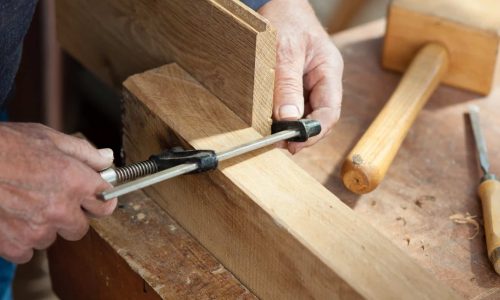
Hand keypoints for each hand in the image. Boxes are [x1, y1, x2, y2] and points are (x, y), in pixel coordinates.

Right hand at [0, 123, 116, 262]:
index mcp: (75, 182)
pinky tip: (11, 219)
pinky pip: (26, 252)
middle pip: (80, 228)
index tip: (94, 198)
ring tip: (24, 205)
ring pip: (50, 238)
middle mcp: (60, 209)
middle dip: (70, 217)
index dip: (100, 200)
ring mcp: (36, 230)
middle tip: (52, 201)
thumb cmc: (6, 146)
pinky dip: (19, 240)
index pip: (105, 204)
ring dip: (42, 227)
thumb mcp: (50, 138)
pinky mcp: (13, 244)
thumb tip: (106, 159)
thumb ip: (84, 153)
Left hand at [259, 0, 342, 152]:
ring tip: (269, 133)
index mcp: (329, 71)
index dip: (314, 132)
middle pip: (318, 117)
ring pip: (304, 113)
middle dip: (300, 133)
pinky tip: (268, 120)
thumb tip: (290, 119)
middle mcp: (323, 80)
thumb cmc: (286, 18)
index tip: (294, 144)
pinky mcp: (295, 83)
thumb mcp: (285, 50)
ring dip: (289, 126)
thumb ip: (287, 84)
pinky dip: (281, 115)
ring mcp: (310, 83)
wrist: (278, 2)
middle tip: (276, 142)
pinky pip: (292, 105)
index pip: (330, 111)